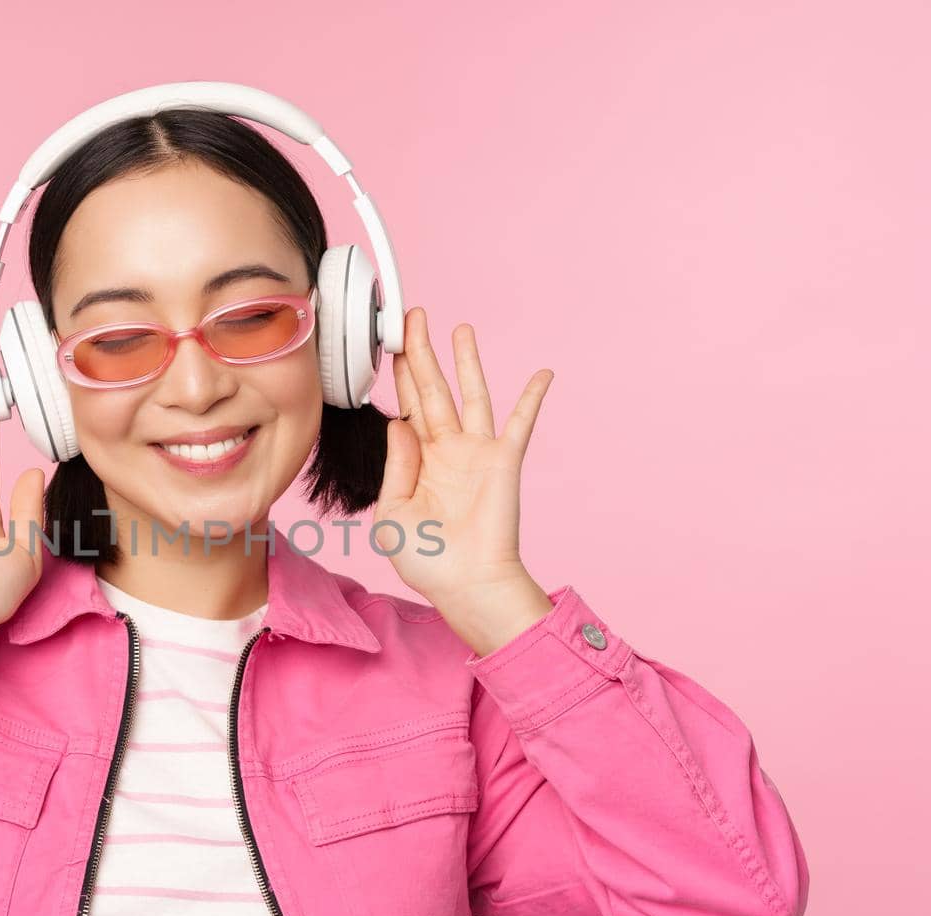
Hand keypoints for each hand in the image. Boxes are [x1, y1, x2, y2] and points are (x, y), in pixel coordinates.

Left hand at [375, 307, 555, 656]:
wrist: (466, 585)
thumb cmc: (427, 560)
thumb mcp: (391, 514)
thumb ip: (395, 465)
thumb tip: (397, 423)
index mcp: (417, 461)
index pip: (404, 407)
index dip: (395, 375)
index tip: (387, 343)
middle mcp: (447, 449)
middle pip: (431, 389)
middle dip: (420, 352)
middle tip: (412, 315)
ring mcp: (476, 452)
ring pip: (470, 394)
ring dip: (466, 361)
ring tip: (459, 328)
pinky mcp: (504, 460)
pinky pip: (520, 422)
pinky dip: (532, 397)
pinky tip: (543, 373)